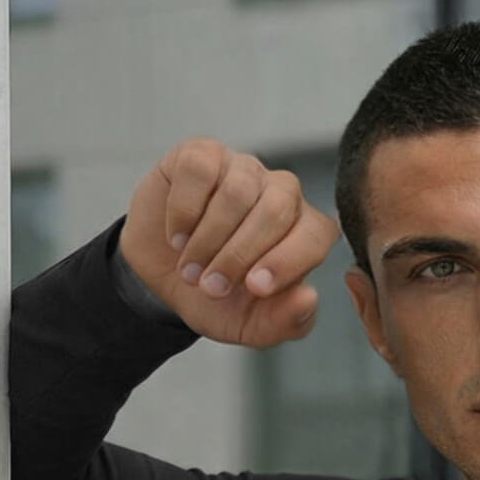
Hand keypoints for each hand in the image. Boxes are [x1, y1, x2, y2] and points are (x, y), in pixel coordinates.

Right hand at [121, 137, 340, 348]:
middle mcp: (280, 193)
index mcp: (304, 232)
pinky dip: (183, 211)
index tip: (254, 288)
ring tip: (190, 269)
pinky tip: (177, 236)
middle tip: (211, 287)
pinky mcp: (202, 154)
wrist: (163, 278)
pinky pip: (199, 171)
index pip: (316, 235)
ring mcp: (242, 168)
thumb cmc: (216, 298)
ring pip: (237, 192)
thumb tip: (309, 297)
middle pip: (276, 210)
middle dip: (239, 256)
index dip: (287, 261)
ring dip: (207, 240)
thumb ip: (284, 321)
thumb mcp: (249, 325)